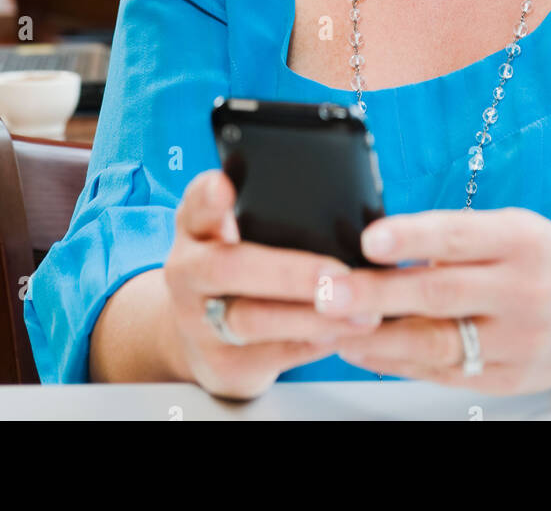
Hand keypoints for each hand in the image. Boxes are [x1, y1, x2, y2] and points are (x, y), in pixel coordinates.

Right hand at [162, 170, 384, 398]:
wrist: (199, 337)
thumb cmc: (233, 268)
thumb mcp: (228, 233)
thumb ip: (259, 209)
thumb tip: (338, 196)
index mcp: (194, 230)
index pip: (195, 207)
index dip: (207, 198)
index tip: (223, 186)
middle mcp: (188, 274)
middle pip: (228, 269)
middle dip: (288, 273)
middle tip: (338, 274)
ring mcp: (199, 323)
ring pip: (253, 320)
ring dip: (312, 317)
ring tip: (362, 312)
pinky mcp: (223, 364)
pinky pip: (273, 355)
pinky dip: (314, 344)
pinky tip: (347, 333)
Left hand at [319, 208, 550, 392]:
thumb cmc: (542, 257)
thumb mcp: (510, 229)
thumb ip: (455, 239)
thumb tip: (377, 247)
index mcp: (520, 239)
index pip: (458, 235)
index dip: (412, 236)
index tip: (368, 239)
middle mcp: (523, 290)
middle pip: (441, 294)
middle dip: (378, 294)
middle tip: (328, 291)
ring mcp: (520, 340)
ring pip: (438, 343)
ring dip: (378, 337)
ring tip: (332, 327)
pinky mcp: (513, 378)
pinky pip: (447, 373)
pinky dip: (399, 362)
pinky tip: (365, 348)